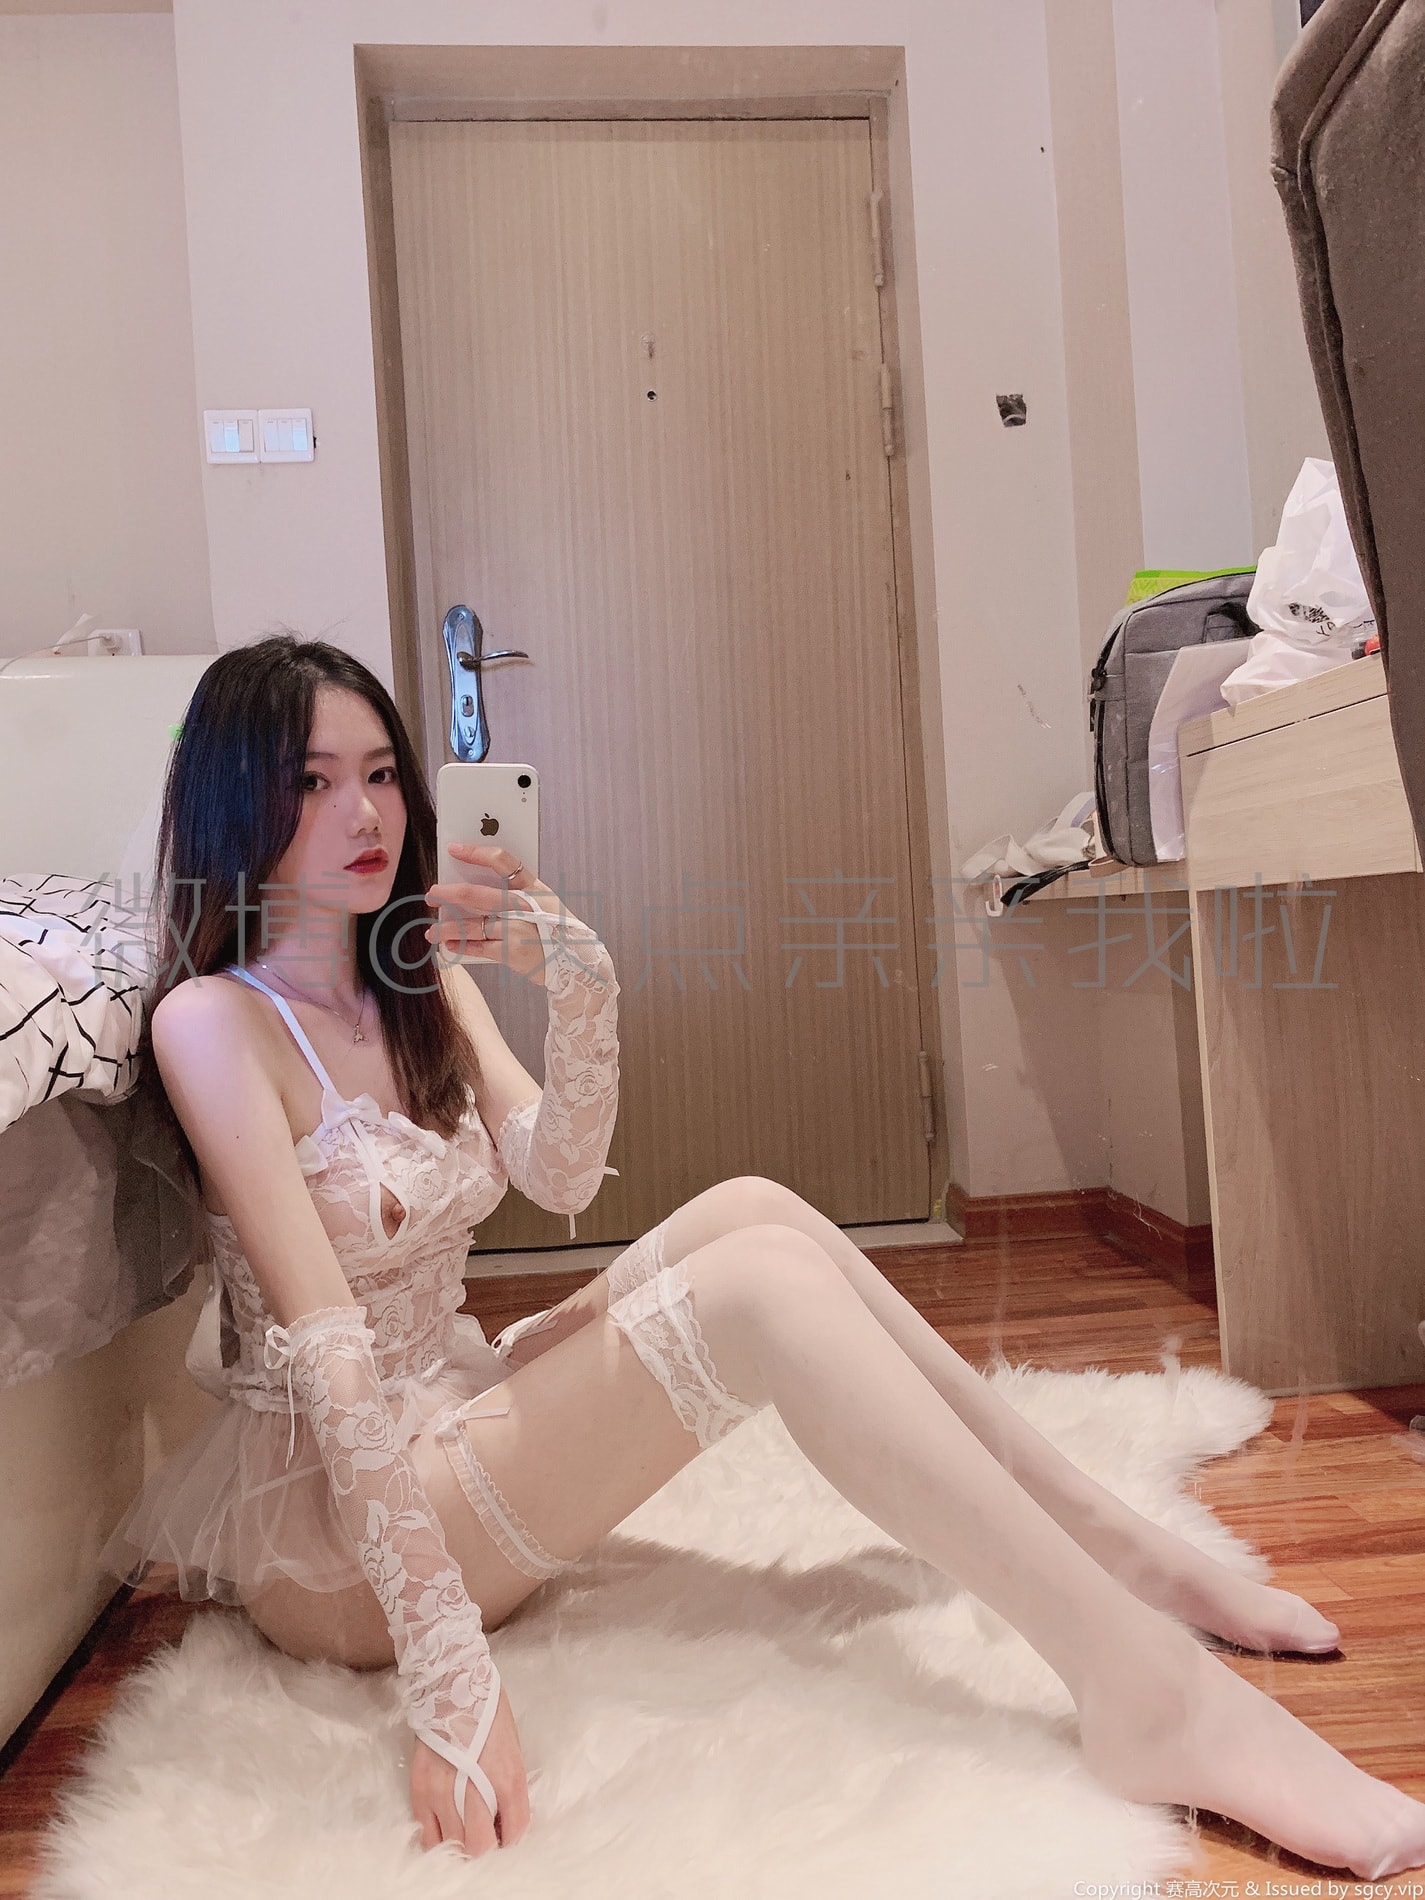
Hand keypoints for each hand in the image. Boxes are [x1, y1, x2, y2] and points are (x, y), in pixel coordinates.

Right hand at [409, 1685, 530, 1856]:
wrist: (451, 1685)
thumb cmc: (488, 1712)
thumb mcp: (512, 1749)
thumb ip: (510, 1788)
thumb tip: (504, 1818)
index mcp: (507, 1778)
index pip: (516, 1830)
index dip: (512, 1838)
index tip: (508, 1833)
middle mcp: (475, 1791)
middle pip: (480, 1847)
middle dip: (486, 1846)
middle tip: (486, 1833)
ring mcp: (443, 1794)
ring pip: (454, 1845)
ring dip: (463, 1842)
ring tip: (466, 1829)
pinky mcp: (420, 1792)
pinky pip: (427, 1835)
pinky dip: (439, 1838)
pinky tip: (446, 1827)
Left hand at [424, 841, 568, 985]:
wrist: (576, 961)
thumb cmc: (554, 928)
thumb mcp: (542, 902)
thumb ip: (515, 893)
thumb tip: (472, 888)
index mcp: (533, 887)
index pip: (502, 861)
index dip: (475, 852)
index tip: (454, 849)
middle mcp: (524, 905)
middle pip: (476, 894)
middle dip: (447, 893)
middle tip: (432, 894)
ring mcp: (518, 928)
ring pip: (472, 924)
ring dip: (446, 927)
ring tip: (432, 931)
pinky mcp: (512, 952)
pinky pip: (478, 947)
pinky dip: (460, 946)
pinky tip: (449, 946)